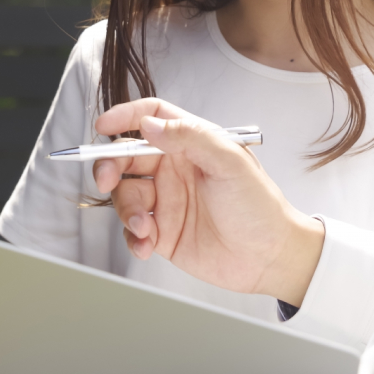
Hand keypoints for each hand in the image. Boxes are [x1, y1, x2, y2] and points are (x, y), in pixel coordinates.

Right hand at [93, 99, 324, 305]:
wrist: (270, 256)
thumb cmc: (259, 206)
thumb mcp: (230, 162)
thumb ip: (191, 137)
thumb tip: (151, 125)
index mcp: (192, 144)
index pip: (153, 118)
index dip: (126, 117)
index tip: (103, 126)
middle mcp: (175, 169)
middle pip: (126, 157)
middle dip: (109, 166)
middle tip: (106, 180)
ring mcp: (167, 201)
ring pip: (125, 195)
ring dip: (126, 210)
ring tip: (145, 226)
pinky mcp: (163, 233)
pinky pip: (132, 230)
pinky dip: (132, 237)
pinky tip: (147, 244)